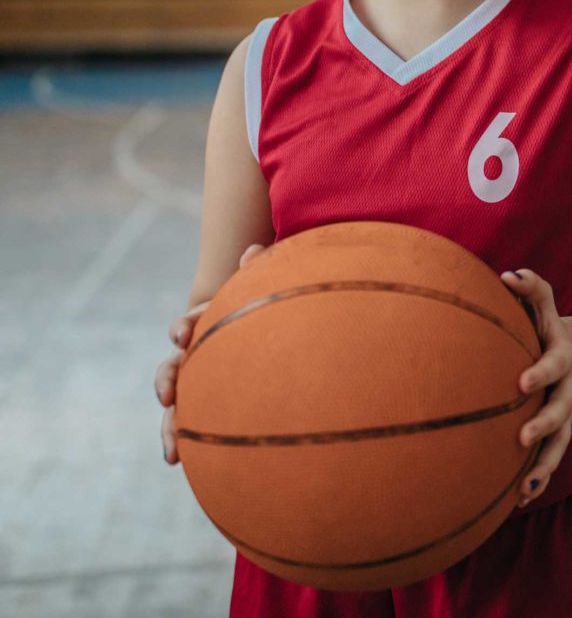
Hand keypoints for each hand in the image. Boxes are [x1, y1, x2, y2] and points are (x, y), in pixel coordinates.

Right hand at [155, 243, 264, 463]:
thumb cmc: (261, 314)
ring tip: (172, 452)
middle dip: (167, 380)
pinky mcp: (206, 409)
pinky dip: (182, 443)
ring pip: (176, 405)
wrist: (264, 341)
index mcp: (206, 327)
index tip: (183, 334)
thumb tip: (254, 249)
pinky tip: (181, 462)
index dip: (184, 328)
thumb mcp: (258, 293)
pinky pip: (190, 428)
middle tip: (168, 395)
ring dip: (169, 426)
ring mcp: (198, 386)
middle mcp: (195, 358)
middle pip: (172, 368)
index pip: (189, 324)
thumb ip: (256, 273)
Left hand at [501, 268, 571, 507]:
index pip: (554, 362)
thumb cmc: (543, 322)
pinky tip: (517, 501)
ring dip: (544, 466)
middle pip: (563, 409)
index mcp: (563, 354)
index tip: (520, 383)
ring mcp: (566, 411)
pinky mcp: (558, 431)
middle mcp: (568, 386)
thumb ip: (530, 287)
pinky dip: (538, 479)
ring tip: (523, 489)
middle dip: (544, 424)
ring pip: (561, 442)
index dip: (541, 372)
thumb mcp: (542, 303)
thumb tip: (508, 275)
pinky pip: (551, 457)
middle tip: (522, 438)